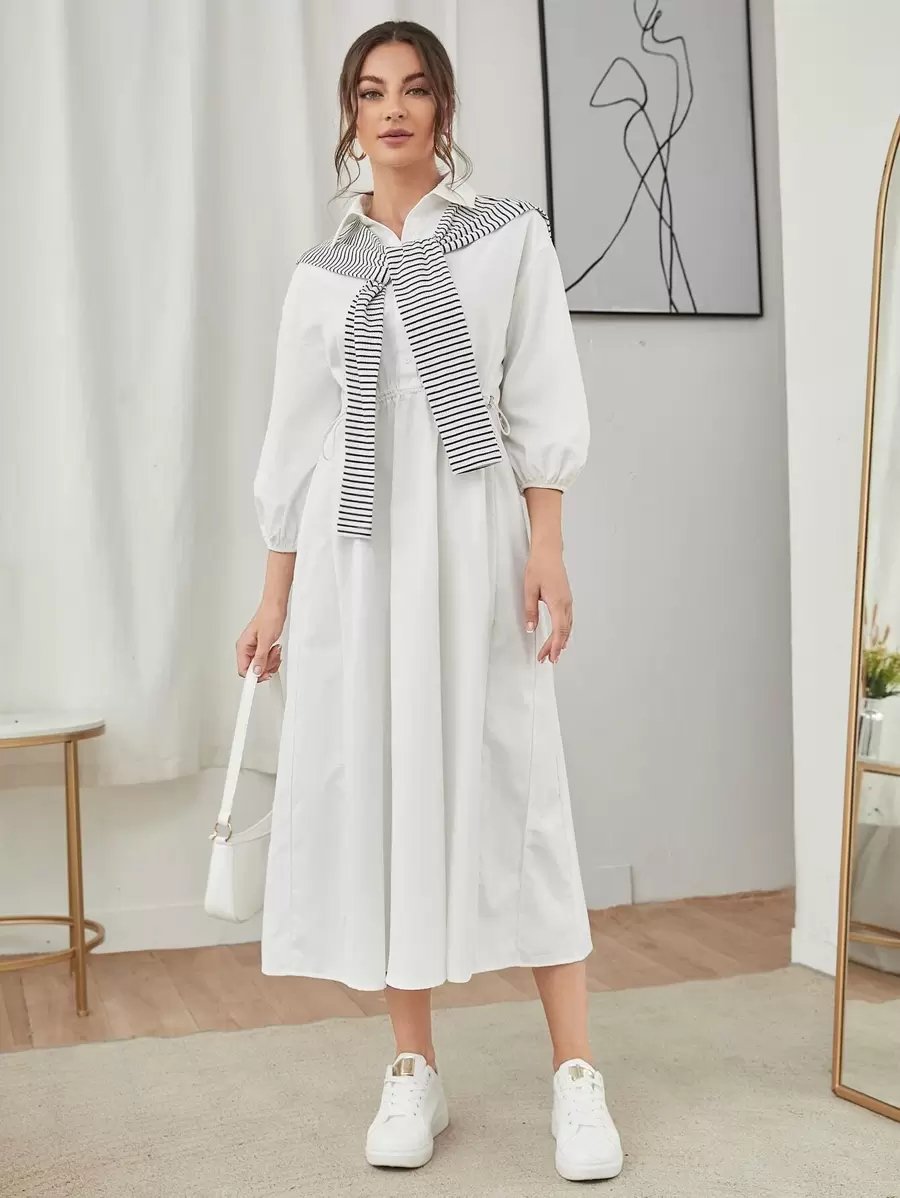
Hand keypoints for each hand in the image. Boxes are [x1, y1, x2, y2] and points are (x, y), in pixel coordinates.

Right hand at [236, 600, 285, 680]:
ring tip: (274, 650)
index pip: (243, 670)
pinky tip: (275, 649)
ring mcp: (254, 648)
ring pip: (261, 665)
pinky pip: (266, 659)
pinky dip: (273, 657)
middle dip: (266, 666)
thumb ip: (260, 658)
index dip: (252, 677)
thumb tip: (256, 672)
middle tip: (272, 658)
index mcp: (243, 647)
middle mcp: (246, 648)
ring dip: (271, 661)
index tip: (257, 683)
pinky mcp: (261, 647)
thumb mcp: (266, 640)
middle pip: (254, 670)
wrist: (276, 607)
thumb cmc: (269, 617)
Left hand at [523, 545, 572, 663]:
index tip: (549, 657)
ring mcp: (568, 601)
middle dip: (555, 647)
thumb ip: (530, 610)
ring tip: (553, 653)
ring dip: (560, 641)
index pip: (558, 631)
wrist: (549, 552)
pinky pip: (568, 619)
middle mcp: (566, 603)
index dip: (554, 646)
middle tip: (547, 659)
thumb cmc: (539, 567)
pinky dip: (564, 631)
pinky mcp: (566, 598)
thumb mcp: (529, 589)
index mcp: (558, 602)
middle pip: (563, 632)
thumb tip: (531, 627)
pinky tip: (559, 636)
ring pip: (567, 626)